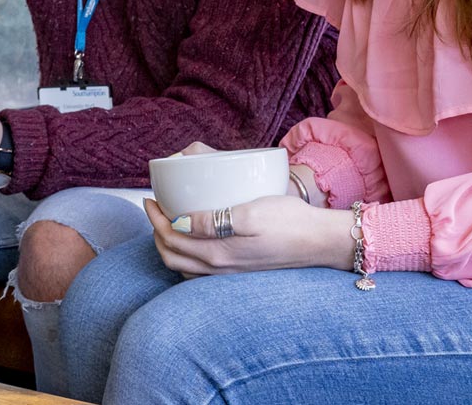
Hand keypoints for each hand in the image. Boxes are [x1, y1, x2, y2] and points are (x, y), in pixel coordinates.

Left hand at [142, 195, 351, 276]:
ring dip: (169, 246)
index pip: (171, 238)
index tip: (151, 198)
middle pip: (172, 256)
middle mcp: (219, 269)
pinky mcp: (239, 273)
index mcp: (218, 253)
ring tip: (167, 222)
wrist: (320, 242)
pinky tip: (191, 242)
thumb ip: (212, 221)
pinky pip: (199, 272)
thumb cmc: (289, 221)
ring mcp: (229, 274)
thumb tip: (178, 222)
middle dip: (156, 232)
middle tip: (154, 207)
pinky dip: (185, 257)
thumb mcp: (250, 213)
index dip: (155, 218)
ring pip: (183, 267)